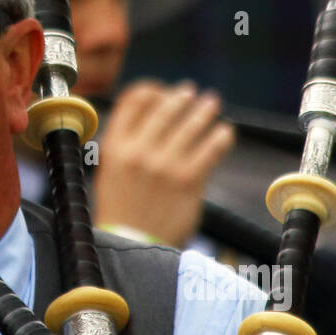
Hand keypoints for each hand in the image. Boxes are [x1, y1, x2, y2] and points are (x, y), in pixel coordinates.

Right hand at [92, 80, 235, 247]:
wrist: (132, 244)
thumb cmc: (121, 208)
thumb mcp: (110, 170)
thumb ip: (127, 142)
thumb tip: (155, 114)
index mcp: (115, 145)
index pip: (134, 100)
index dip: (152, 90)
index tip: (162, 91)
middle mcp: (139, 151)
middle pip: (165, 108)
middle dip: (181, 96)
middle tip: (191, 91)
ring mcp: (164, 165)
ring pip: (191, 124)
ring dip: (204, 110)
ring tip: (211, 104)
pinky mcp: (188, 180)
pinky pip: (210, 149)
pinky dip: (221, 136)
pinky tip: (225, 131)